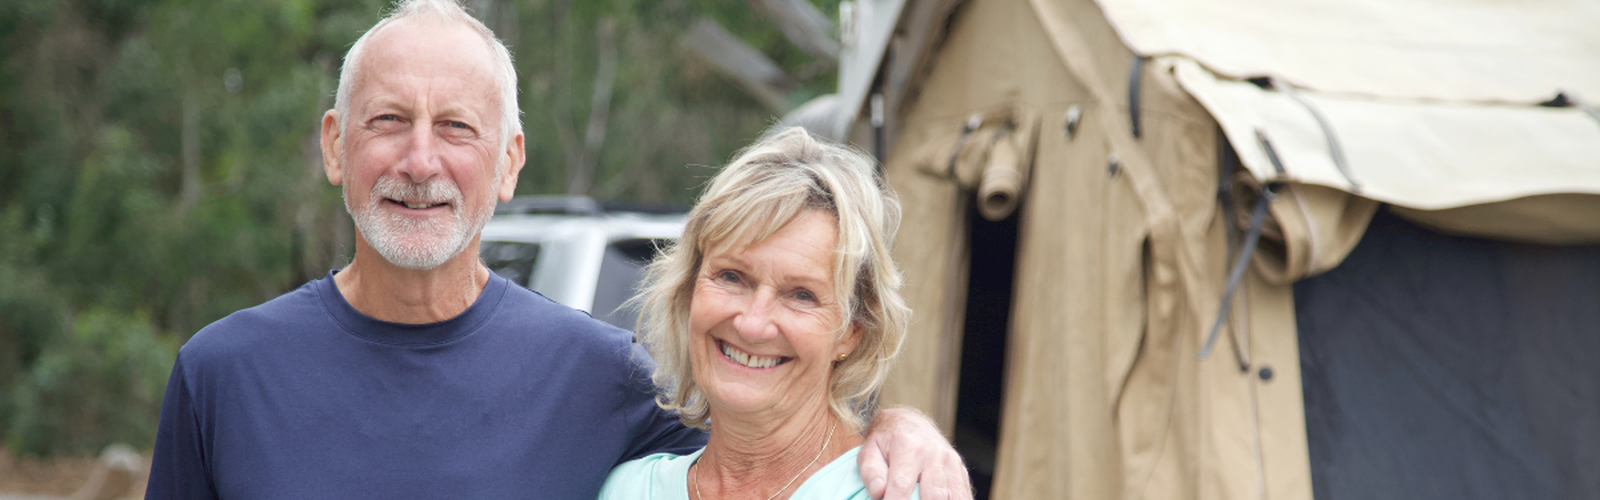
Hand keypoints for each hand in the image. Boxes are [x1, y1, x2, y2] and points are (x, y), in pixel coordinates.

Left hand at [857, 406, 972, 499]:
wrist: (911, 423)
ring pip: (953, 497)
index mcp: (908, 447)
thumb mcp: (870, 451)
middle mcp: (934, 454)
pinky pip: (963, 496)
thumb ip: (871, 472)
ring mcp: (951, 463)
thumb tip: (878, 492)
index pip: (901, 485)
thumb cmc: (887, 442)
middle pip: (933, 495)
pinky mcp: (961, 472)